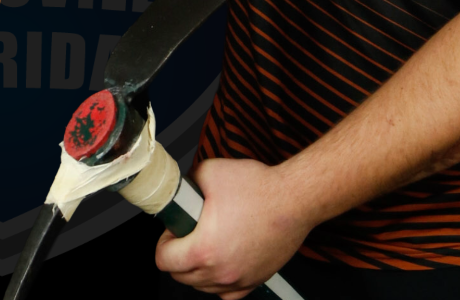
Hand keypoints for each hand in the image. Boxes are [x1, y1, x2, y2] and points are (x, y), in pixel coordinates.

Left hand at [155, 158, 311, 297]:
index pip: (164, 260)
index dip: (163, 241)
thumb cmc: (261, 188)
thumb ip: (186, 182)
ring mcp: (239, 279)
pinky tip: (222, 263)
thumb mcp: (210, 172)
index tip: (173, 230)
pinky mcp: (256, 279)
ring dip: (196, 269)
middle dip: (177, 254)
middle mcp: (221, 271)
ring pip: (202, 287)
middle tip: (187, 234)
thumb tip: (179, 188)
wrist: (296, 199)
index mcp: (204, 249)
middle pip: (180, 276)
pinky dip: (219, 282)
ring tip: (205, 244)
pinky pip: (227, 294)